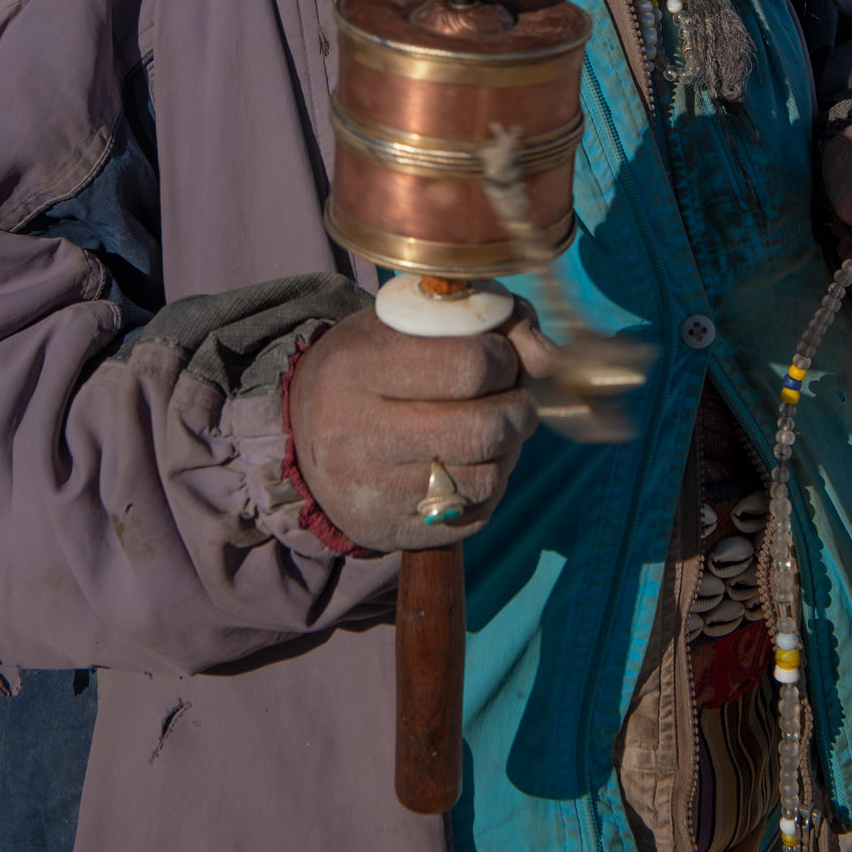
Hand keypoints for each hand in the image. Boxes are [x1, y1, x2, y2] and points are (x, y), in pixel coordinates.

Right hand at [287, 302, 558, 551]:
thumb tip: (546, 356)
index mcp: (358, 366)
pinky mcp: (386, 531)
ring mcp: (369, 490)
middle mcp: (357, 433)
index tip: (500, 357)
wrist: (305, 432)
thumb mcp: (412, 322)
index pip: (469, 365)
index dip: (504, 358)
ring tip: (495, 429)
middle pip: (483, 428)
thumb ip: (488, 320)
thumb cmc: (373, 364)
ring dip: (509, 450)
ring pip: (485, 477)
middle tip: (515, 398)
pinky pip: (472, 515)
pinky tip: (474, 463)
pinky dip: (490, 487)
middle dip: (519, 409)